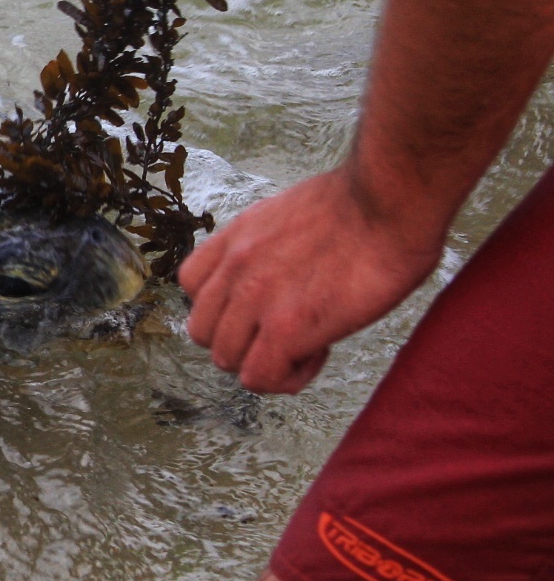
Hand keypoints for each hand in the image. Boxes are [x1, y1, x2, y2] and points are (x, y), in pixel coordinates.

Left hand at [177, 168, 444, 392]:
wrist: (389, 202)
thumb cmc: (363, 204)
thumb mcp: (290, 213)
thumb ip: (268, 247)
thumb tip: (281, 273)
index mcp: (236, 238)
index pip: (191, 285)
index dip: (225, 305)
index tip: (262, 307)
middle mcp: (235, 268)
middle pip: (202, 331)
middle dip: (242, 340)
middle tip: (287, 332)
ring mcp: (255, 298)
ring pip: (226, 359)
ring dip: (265, 362)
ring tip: (307, 344)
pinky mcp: (286, 329)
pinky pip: (260, 377)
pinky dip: (287, 377)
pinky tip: (320, 352)